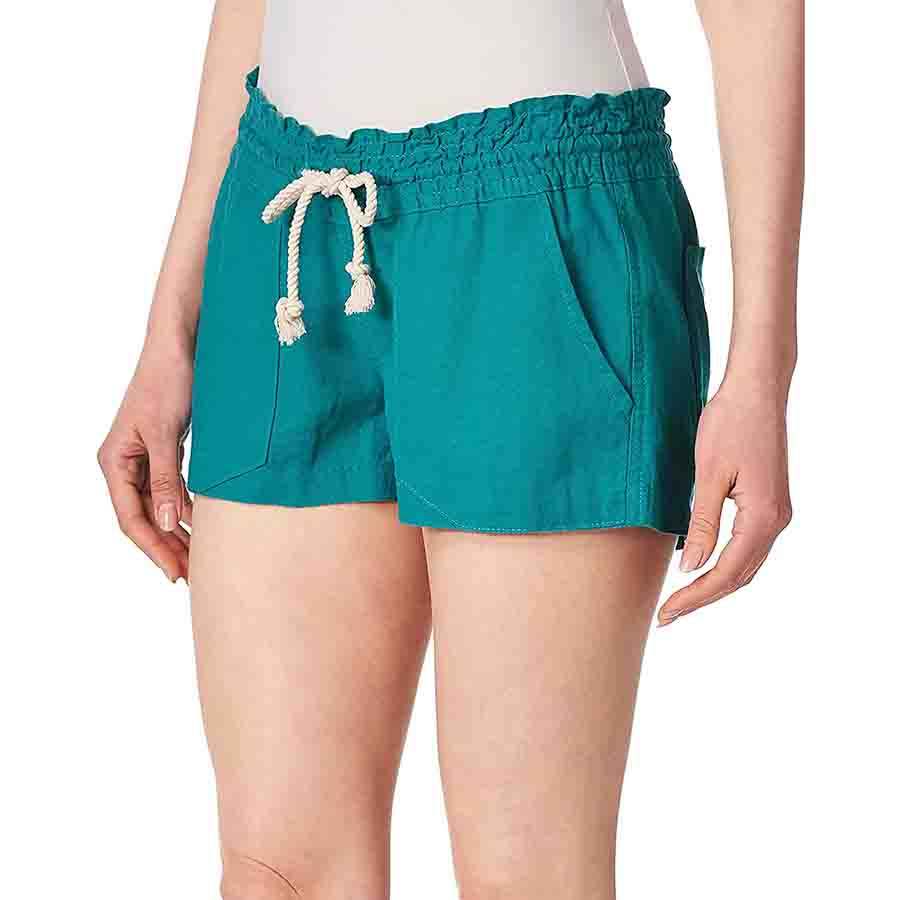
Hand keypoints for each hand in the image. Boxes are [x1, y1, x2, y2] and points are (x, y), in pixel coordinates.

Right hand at [98, 345, 193, 582]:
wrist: (181, 346)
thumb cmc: (168, 381)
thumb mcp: (167, 434)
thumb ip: (167, 479)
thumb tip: (170, 523)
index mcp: (115, 461)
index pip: (131, 518)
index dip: (154, 548)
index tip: (175, 572)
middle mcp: (125, 464)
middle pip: (145, 518)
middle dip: (168, 547)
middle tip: (193, 575)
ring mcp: (144, 459)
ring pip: (159, 507)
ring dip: (178, 532)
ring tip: (199, 558)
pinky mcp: (165, 451)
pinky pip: (172, 490)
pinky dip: (186, 509)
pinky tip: (203, 526)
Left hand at [658, 377, 791, 624]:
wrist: (756, 389)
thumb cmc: (729, 423)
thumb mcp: (708, 475)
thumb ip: (702, 524)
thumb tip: (690, 568)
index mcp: (764, 518)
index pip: (726, 574)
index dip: (694, 597)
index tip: (665, 614)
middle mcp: (777, 521)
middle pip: (739, 576)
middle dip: (701, 598)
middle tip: (666, 616)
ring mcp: (777, 513)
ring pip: (745, 565)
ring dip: (714, 585)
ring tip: (679, 601)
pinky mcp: (769, 503)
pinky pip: (748, 547)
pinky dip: (725, 565)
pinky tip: (701, 569)